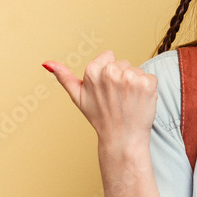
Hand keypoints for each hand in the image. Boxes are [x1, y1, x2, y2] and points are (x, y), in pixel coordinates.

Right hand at [43, 51, 157, 149]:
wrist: (122, 140)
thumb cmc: (100, 118)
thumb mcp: (78, 97)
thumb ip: (64, 77)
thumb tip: (46, 63)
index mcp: (93, 71)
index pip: (109, 56)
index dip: (109, 73)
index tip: (107, 90)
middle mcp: (110, 72)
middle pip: (123, 63)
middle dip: (122, 78)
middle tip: (118, 99)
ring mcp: (129, 78)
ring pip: (137, 70)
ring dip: (136, 84)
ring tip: (128, 102)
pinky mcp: (146, 84)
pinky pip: (150, 78)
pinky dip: (149, 89)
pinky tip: (140, 102)